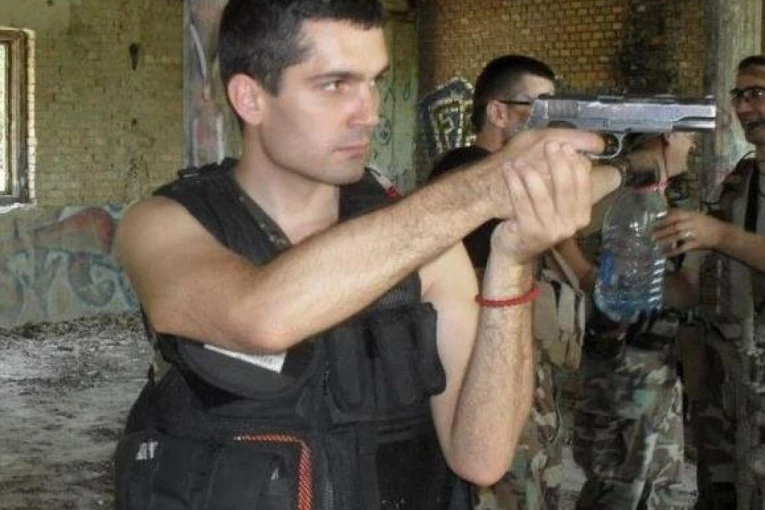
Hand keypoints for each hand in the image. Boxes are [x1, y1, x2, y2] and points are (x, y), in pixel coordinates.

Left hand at [491, 140, 592, 263]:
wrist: (515, 252)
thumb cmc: (535, 223)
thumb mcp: (557, 209)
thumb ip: (566, 187)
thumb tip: (576, 155)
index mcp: (581, 217)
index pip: (583, 186)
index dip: (576, 165)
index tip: (567, 146)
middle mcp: (569, 226)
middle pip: (565, 188)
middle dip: (557, 163)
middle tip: (549, 145)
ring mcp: (549, 231)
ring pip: (541, 195)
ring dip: (530, 173)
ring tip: (520, 159)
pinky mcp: (529, 232)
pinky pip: (521, 202)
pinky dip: (514, 182)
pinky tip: (508, 169)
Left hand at [653, 208, 724, 255]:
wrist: (722, 233)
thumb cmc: (706, 223)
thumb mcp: (695, 214)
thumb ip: (681, 214)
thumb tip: (664, 215)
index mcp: (691, 215)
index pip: (675, 215)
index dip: (664, 219)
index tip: (653, 222)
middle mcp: (692, 223)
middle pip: (674, 226)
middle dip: (661, 230)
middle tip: (650, 234)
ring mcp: (694, 234)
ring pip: (677, 237)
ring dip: (665, 240)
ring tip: (654, 243)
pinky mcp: (695, 244)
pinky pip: (683, 248)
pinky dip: (673, 251)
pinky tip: (664, 253)